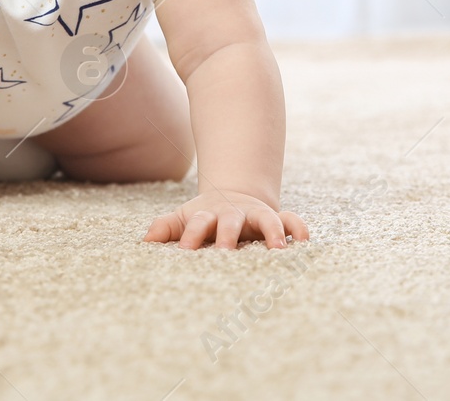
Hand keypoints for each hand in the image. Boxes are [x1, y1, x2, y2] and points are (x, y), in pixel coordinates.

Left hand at [144, 190, 308, 249]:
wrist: (232, 195)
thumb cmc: (204, 217)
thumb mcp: (184, 219)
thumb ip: (165, 228)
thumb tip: (145, 242)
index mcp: (209, 215)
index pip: (198, 223)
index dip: (190, 237)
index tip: (183, 254)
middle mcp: (234, 214)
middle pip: (231, 220)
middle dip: (228, 235)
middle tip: (224, 252)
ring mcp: (257, 215)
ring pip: (268, 219)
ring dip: (273, 232)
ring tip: (278, 250)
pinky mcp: (276, 219)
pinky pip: (292, 220)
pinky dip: (299, 229)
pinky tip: (304, 243)